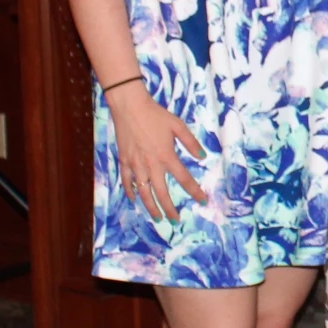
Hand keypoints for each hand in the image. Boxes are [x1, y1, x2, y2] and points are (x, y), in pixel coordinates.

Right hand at [106, 84, 207, 220]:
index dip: (195, 191)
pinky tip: (135, 199)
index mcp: (167, 156)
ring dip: (151, 207)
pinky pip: (127, 181)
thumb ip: (191, 143)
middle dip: (170, 209)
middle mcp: (151, 164)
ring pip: (143, 192)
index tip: (203, 200)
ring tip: (157, 218)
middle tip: (175, 220)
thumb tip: (203, 157)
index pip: (184, 179)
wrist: (129, 106)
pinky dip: (131, 192)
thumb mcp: (177, 125)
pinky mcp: (124, 161)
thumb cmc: (155, 114)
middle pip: (162, 193)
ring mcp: (136, 164)